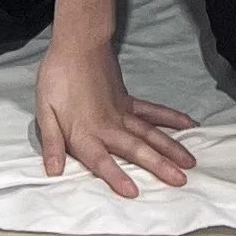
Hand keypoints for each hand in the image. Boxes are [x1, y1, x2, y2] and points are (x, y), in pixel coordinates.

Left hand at [34, 38, 195, 198]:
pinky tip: (188, 124)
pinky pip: (153, 112)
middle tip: (181, 180)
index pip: (101, 160)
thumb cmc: (57, 77)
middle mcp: (109, 126)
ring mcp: (123, 113)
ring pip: (151, 133)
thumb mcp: (45, 111)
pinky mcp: (129, 101)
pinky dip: (171, 119)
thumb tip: (53, 172)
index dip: (116, 176)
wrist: (78, 43)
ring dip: (171, 148)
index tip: (134, 192)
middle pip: (136, 149)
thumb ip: (51, 143)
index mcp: (85, 133)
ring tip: (190, 162)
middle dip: (159, 166)